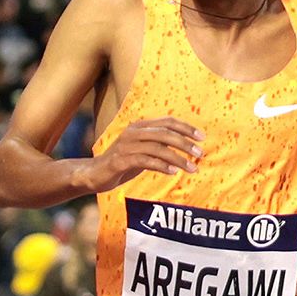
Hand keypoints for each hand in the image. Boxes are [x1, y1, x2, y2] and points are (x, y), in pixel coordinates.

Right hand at [85, 117, 202, 190]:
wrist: (94, 174)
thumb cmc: (123, 163)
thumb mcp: (143, 151)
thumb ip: (160, 146)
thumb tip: (185, 147)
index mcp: (139, 126)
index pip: (167, 122)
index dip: (186, 127)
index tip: (202, 137)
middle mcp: (133, 132)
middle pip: (164, 133)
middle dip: (185, 143)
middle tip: (200, 153)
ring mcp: (126, 146)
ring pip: (157, 148)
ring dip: (178, 158)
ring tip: (193, 168)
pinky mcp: (120, 160)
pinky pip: (145, 161)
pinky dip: (162, 166)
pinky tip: (174, 172)